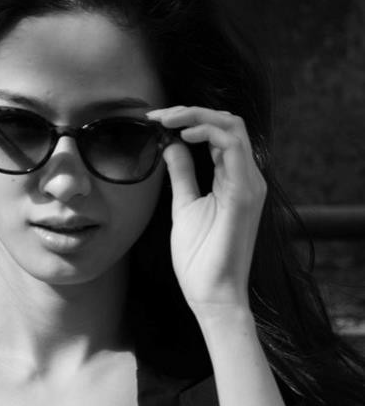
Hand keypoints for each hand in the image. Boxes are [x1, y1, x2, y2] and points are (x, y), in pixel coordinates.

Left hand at [147, 106, 266, 317]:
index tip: (156, 120)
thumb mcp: (185, 206)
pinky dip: (208, 132)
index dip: (189, 118)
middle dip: (192, 111)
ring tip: (167, 119)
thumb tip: (172, 145)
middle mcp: (248, 177)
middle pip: (229, 122)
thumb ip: (182, 175)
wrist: (212, 294)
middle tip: (159, 114)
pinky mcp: (244, 195)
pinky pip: (233, 148)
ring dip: (197, 116)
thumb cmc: (199, 258)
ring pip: (233, 126)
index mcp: (235, 179)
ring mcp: (250, 185)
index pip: (220, 132)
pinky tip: (183, 135)